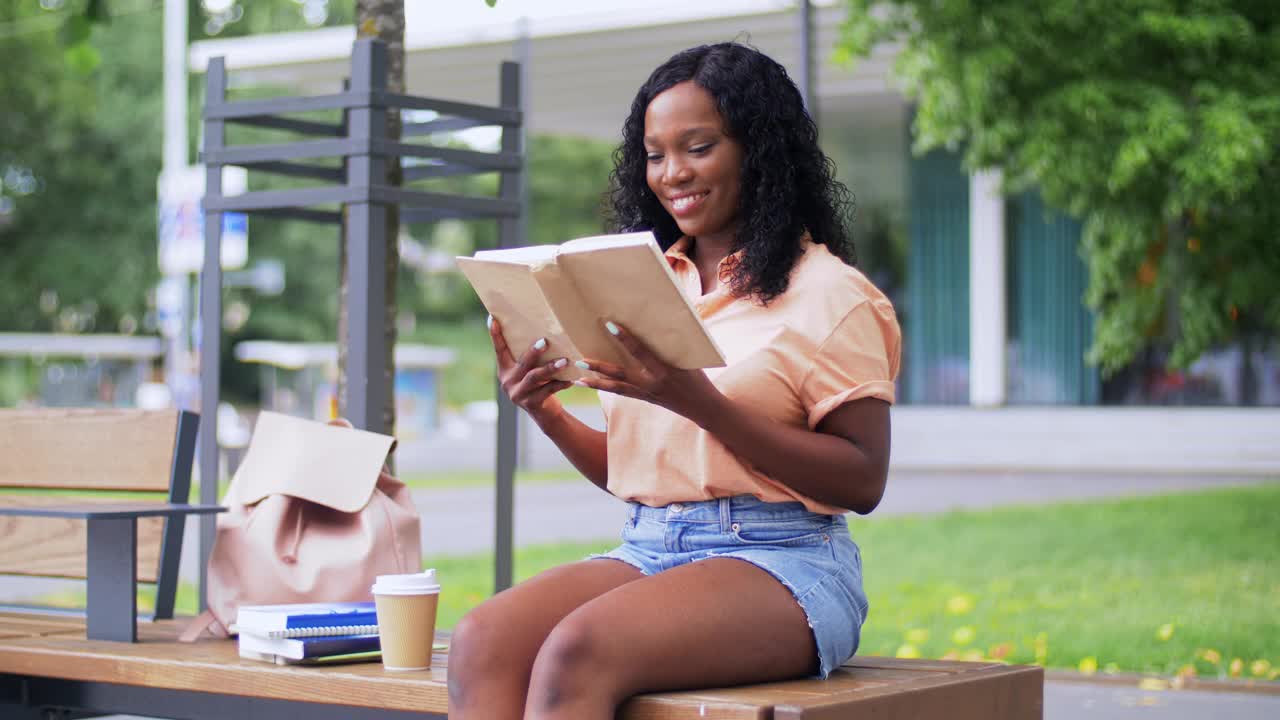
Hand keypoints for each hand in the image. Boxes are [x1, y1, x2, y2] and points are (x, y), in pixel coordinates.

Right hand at [488, 316, 572, 424]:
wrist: (545, 413)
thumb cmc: (539, 384)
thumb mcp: (530, 370)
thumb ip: (530, 358)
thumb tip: (544, 332)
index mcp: (505, 369)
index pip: (499, 349)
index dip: (495, 335)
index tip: (492, 318)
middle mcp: (508, 381)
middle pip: (522, 363)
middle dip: (533, 352)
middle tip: (545, 341)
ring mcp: (518, 393)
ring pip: (535, 377)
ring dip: (551, 368)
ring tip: (565, 361)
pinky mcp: (531, 403)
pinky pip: (548, 390)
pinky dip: (560, 383)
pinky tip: (571, 378)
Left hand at [574, 321, 724, 425]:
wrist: (704, 408)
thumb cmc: (699, 379)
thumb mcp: (688, 359)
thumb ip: (670, 345)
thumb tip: (656, 323)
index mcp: (665, 370)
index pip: (641, 351)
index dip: (625, 338)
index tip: (610, 325)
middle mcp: (653, 384)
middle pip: (621, 374)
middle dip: (599, 367)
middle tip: (580, 361)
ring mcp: (648, 394)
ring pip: (616, 388)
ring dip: (596, 383)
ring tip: (578, 379)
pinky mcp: (646, 400)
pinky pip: (623, 393)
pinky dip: (609, 388)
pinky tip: (595, 384)